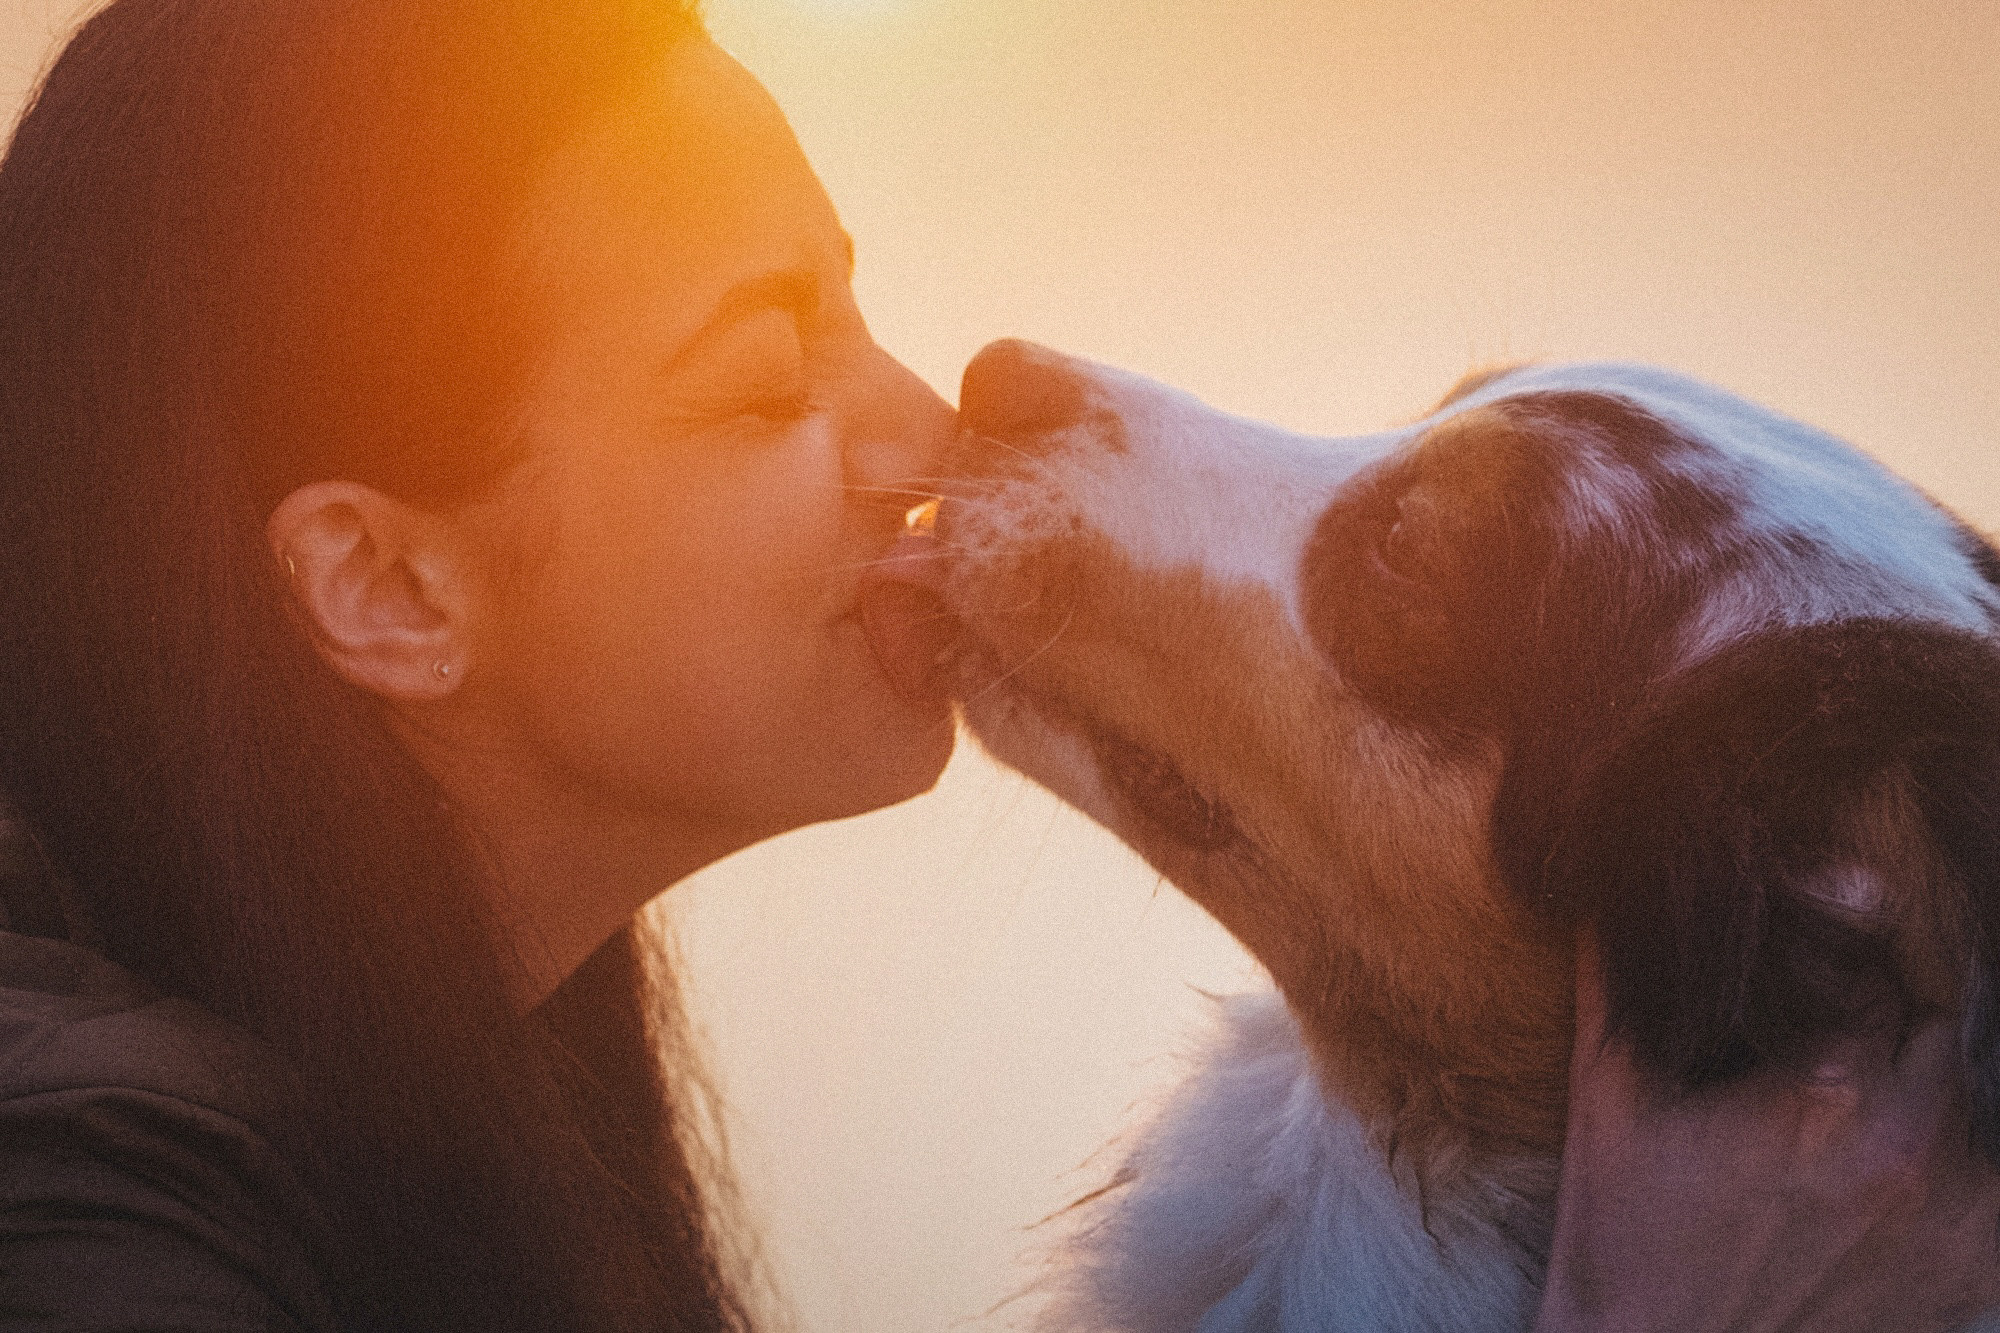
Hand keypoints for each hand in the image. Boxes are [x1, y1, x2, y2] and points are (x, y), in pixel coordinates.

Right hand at [1532, 936, 1999, 1332]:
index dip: (1829, 956)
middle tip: (1813, 1027)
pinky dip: (1949, 1158)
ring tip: (1838, 1099)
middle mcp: (1908, 1156)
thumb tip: (1603, 893)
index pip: (1874, 976)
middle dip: (1874, 1016)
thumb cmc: (1625, 1242)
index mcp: (1822, 1100)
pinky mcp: (1973, 1273)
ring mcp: (1952, 1222)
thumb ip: (1616, 982)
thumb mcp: (1607, 1099)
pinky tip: (1875, 1162)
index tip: (1791, 959)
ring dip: (1912, 1083)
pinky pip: (1988, 1175)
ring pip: (1964, 1095)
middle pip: (1930, 1027)